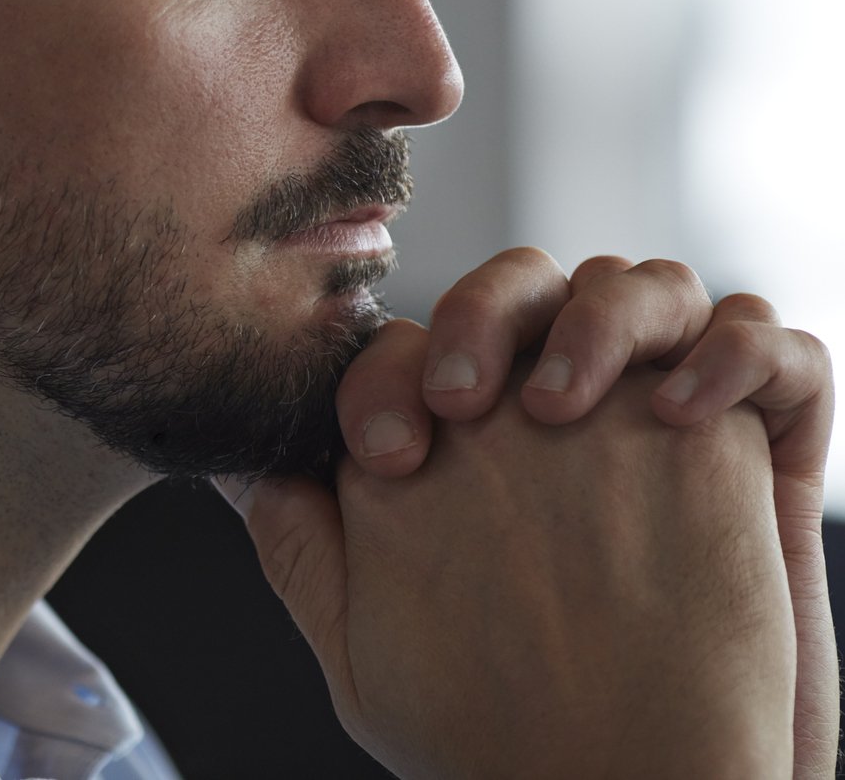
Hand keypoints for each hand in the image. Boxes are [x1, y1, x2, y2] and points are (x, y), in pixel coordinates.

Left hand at [327, 248, 836, 777]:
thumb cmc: (496, 731)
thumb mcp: (369, 647)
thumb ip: (305, 545)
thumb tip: (248, 461)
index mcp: (465, 441)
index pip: (415, 347)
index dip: (388, 376)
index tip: (387, 453)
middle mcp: (559, 412)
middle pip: (523, 287)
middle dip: (486, 315)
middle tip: (464, 400)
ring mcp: (662, 416)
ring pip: (644, 289)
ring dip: (602, 319)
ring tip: (562, 405)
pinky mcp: (760, 445)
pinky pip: (772, 347)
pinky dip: (735, 353)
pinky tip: (679, 415)